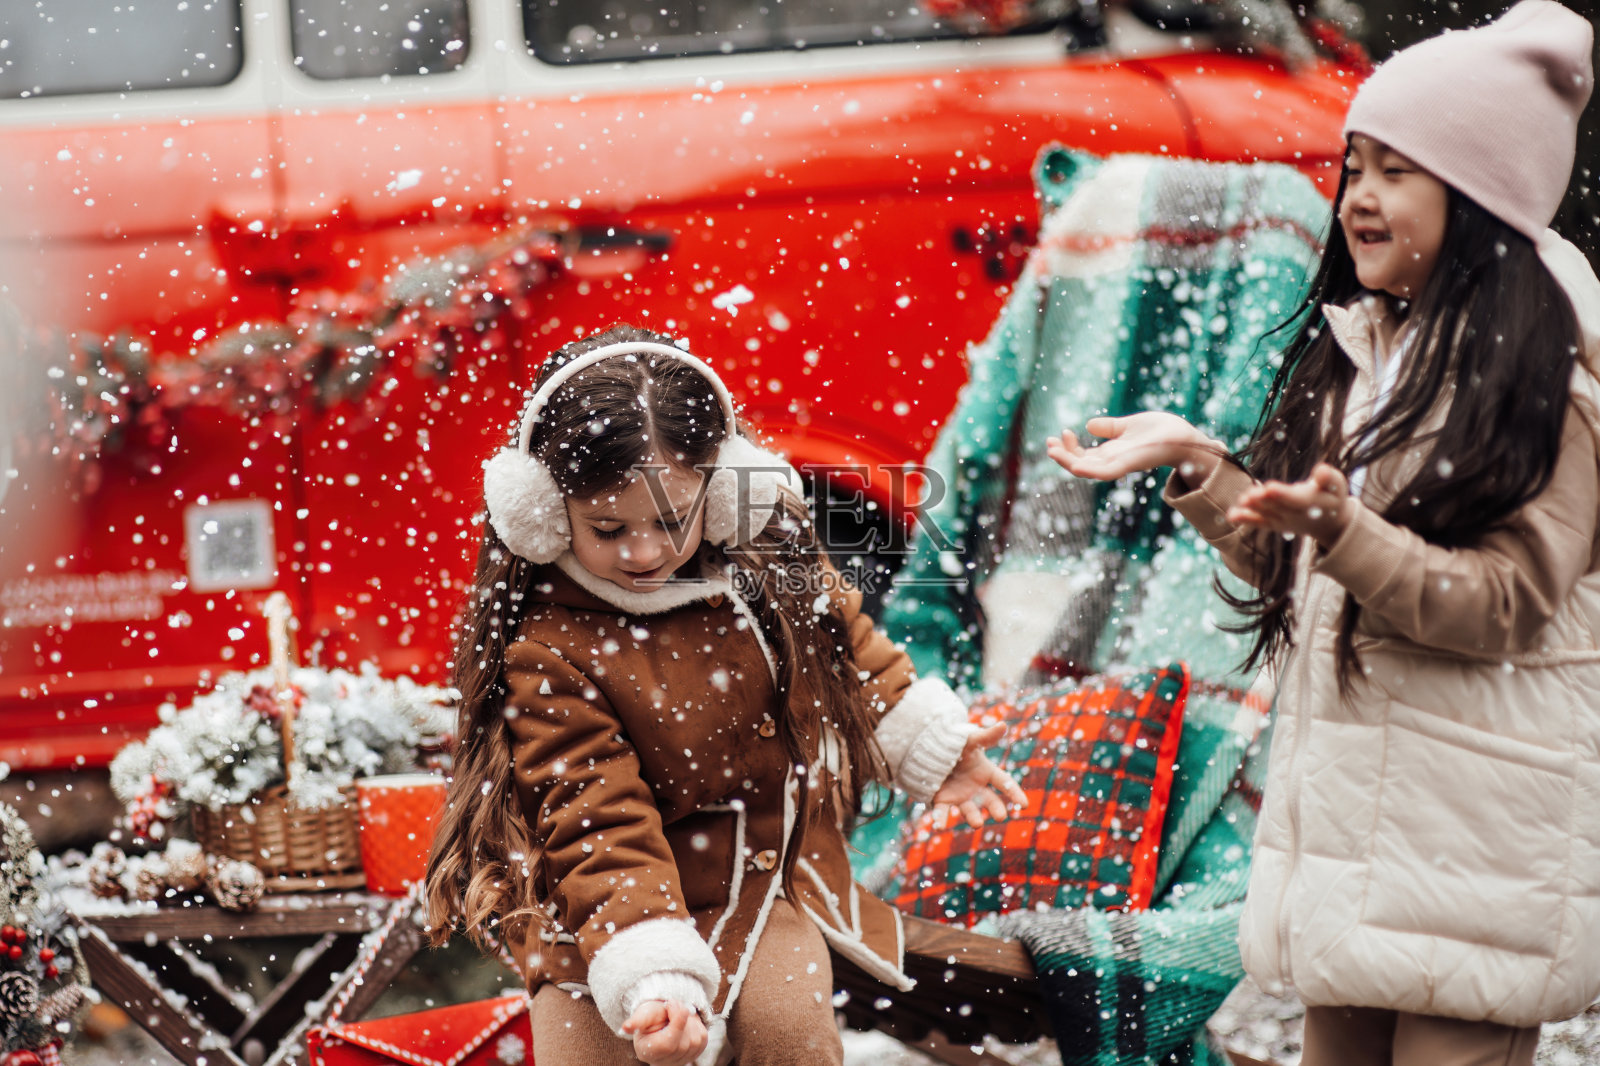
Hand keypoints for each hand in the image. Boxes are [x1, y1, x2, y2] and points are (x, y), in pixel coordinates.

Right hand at [622, 999, 707, 1065]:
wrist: (659, 1023)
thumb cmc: (649, 1018)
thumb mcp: (642, 1015)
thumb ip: (636, 1021)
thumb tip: (626, 1027)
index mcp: (649, 1052)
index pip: (670, 1042)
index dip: (675, 1019)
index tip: (670, 1002)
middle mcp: (666, 1061)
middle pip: (686, 1038)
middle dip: (682, 1016)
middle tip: (671, 1006)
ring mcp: (682, 1060)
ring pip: (696, 1037)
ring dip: (690, 1020)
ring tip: (676, 1018)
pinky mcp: (695, 1053)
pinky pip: (702, 1036)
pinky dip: (696, 1025)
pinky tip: (684, 1024)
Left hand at [932, 722, 1027, 828]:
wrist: (931, 749)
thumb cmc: (955, 744)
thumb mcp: (970, 740)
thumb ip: (986, 736)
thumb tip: (1003, 724)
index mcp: (986, 772)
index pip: (1005, 783)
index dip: (1015, 794)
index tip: (1024, 805)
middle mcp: (976, 788)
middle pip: (990, 801)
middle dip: (996, 808)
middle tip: (1000, 815)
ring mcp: (960, 796)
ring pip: (969, 810)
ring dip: (974, 818)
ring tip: (978, 824)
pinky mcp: (942, 800)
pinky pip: (942, 812)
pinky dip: (940, 819)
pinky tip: (938, 826)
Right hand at [1047, 413, 1218, 482]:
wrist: (1185, 437)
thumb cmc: (1162, 431)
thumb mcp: (1129, 425)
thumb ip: (1110, 427)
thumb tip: (1089, 425)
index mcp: (1111, 454)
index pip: (1083, 456)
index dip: (1069, 447)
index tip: (1063, 431)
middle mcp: (1112, 462)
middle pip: (1079, 465)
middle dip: (1061, 455)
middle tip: (1048, 442)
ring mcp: (1119, 465)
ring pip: (1085, 470)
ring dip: (1067, 462)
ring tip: (1052, 450)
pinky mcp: (1128, 465)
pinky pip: (1104, 473)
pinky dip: (1087, 470)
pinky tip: (1075, 465)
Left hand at [1226, 463, 1353, 546]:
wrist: (1330, 523)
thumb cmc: (1331, 496)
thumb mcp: (1336, 484)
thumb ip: (1328, 478)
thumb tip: (1321, 470)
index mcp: (1312, 504)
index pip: (1296, 500)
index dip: (1282, 494)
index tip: (1269, 487)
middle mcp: (1296, 515)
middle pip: (1277, 507)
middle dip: (1263, 500)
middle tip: (1250, 494)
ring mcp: (1284, 521)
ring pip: (1266, 514)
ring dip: (1253, 508)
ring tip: (1242, 500)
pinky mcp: (1275, 524)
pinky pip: (1260, 522)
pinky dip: (1246, 519)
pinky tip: (1232, 515)